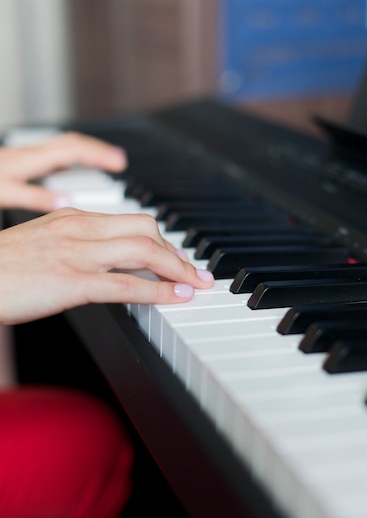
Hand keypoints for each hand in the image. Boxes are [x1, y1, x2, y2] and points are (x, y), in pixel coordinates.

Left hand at [0, 132, 126, 211]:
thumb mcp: (6, 192)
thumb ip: (36, 197)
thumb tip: (66, 201)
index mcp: (31, 159)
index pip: (74, 149)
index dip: (100, 154)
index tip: (120, 163)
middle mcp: (31, 154)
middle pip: (73, 144)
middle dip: (99, 150)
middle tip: (120, 161)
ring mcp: (26, 157)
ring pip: (63, 148)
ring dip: (86, 154)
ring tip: (103, 164)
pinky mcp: (20, 163)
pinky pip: (53, 157)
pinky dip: (68, 163)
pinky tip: (70, 174)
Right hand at [0, 207, 213, 324]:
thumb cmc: (1, 271)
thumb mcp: (42, 249)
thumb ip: (75, 251)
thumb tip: (105, 269)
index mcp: (72, 219)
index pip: (131, 221)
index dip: (162, 241)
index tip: (177, 257)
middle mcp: (78, 229)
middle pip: (146, 230)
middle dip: (176, 252)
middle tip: (194, 271)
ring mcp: (76, 254)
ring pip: (144, 252)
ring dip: (177, 269)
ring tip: (196, 284)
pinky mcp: (71, 282)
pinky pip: (127, 285)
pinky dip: (159, 292)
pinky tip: (177, 298)